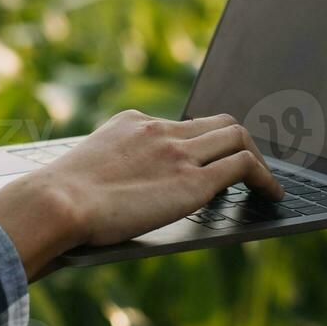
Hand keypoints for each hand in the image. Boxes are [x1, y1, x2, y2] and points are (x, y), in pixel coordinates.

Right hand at [0, 111, 283, 279]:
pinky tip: (272, 195)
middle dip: (236, 143)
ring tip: (265, 183)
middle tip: (246, 166)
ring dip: (257, 158)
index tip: (207, 159)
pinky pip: (243, 166)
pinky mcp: (193, 181)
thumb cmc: (55, 202)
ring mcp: (178, 152)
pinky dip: (265, 178)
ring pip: (237, 137)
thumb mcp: (83, 173)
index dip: (200, 143)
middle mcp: (159, 130)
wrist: (55, 203)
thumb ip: (106, 174)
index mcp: (131, 124)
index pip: (180, 125)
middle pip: (217, 122)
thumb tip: (103, 201)